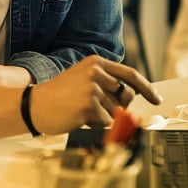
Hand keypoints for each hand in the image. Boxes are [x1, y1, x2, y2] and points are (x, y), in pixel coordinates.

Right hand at [29, 56, 160, 133]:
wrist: (32, 105)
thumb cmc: (56, 96)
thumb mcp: (81, 80)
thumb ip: (105, 83)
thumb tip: (131, 98)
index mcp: (95, 63)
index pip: (130, 74)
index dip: (147, 88)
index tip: (156, 98)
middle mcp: (96, 72)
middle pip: (127, 95)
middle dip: (117, 106)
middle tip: (95, 108)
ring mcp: (93, 87)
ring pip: (117, 111)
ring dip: (103, 116)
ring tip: (81, 111)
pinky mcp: (90, 104)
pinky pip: (107, 121)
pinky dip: (95, 124)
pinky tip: (78, 117)